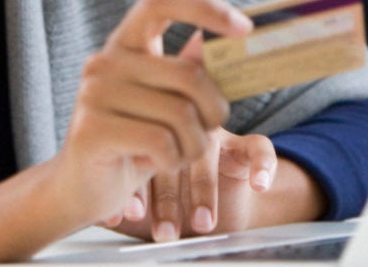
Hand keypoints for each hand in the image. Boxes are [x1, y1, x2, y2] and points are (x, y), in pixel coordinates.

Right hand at [46, 0, 253, 227]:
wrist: (84, 188)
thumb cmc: (136, 142)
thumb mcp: (167, 103)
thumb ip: (190, 72)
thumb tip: (222, 38)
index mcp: (124, 44)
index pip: (160, 1)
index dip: (204, 6)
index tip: (245, 27)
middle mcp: (104, 61)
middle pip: (188, 74)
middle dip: (215, 112)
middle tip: (209, 132)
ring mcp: (93, 94)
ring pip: (180, 115)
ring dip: (194, 145)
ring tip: (177, 155)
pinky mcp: (91, 129)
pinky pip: (161, 142)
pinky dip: (172, 161)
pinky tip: (155, 165)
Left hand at [107, 126, 277, 240]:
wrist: (221, 206)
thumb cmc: (172, 202)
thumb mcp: (148, 205)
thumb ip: (127, 206)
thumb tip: (105, 219)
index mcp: (151, 141)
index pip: (139, 158)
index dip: (135, 188)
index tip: (131, 216)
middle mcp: (179, 134)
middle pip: (172, 159)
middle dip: (167, 200)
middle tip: (164, 232)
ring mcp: (212, 138)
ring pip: (207, 155)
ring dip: (205, 192)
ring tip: (202, 224)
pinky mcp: (243, 148)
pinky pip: (258, 148)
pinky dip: (262, 164)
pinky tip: (260, 183)